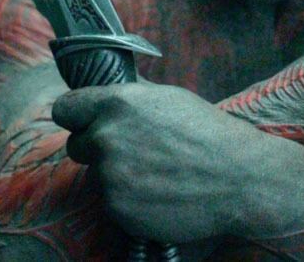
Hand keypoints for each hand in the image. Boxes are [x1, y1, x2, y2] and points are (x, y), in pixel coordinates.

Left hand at [52, 81, 303, 242]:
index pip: (65, 108)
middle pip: (78, 145)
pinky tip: (159, 194)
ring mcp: (110, 176)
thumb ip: (130, 98)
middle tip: (134, 153)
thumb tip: (105, 94)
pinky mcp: (118, 209)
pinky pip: (113, 202)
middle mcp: (106, 137)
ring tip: (156, 175)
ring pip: (97, 176)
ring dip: (117, 177)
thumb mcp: (168, 99)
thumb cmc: (208, 133)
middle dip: (98, 149)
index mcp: (117, 103)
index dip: (78, 117)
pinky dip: (130, 201)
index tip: (87, 123)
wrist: (238, 178)